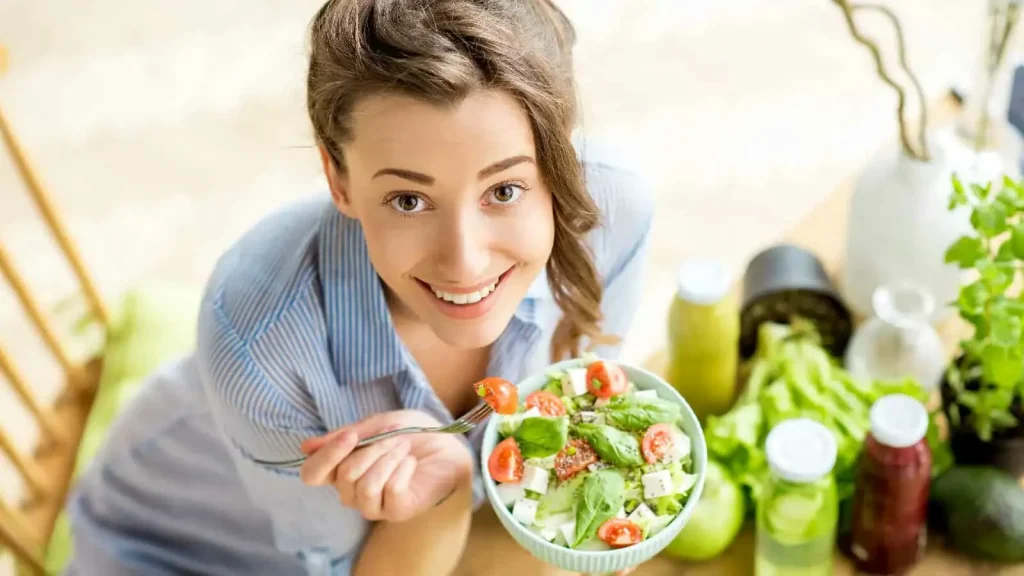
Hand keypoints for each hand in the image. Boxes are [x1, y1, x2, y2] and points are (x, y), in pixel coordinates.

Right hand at [299, 409, 473, 522]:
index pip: (312, 474)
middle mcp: (352, 492)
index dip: (327, 456)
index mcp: (341, 469)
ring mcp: (374, 505)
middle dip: (372, 448)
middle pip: (343, 475)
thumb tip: (306, 446)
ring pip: (365, 484)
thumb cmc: (411, 434)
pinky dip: (403, 469)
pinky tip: (411, 464)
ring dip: (388, 457)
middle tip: (394, 436)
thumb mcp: (376, 424)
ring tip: (405, 448)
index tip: (351, 436)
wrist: (448, 445)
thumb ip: (343, 437)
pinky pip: (389, 490)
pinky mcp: (396, 511)